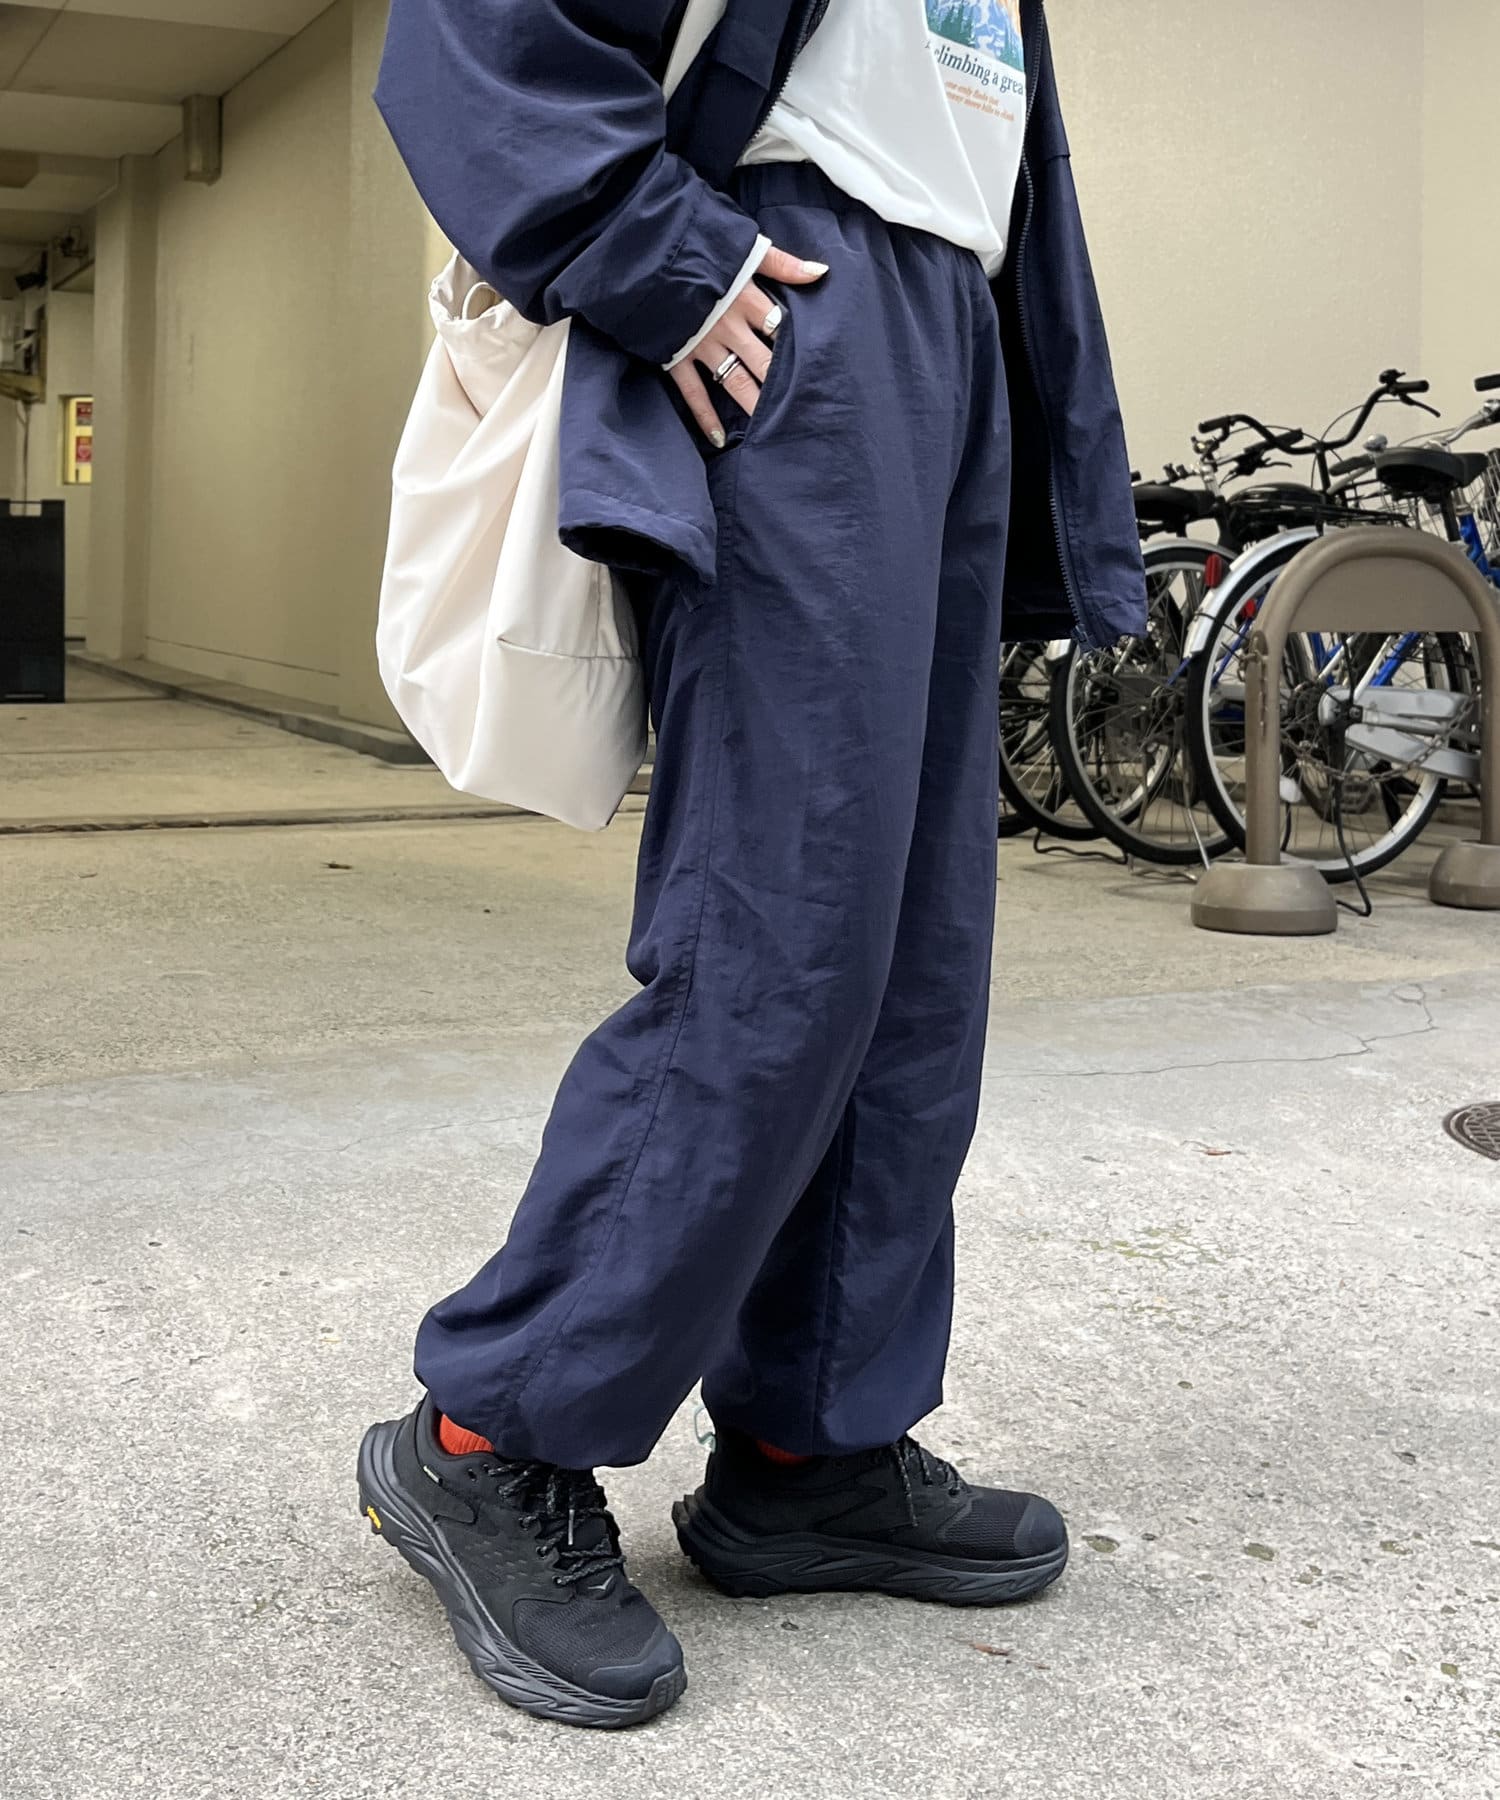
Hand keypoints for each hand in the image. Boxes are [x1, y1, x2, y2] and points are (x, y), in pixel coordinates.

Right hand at [669, 244, 828, 445]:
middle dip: (783, 386)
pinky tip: (719, 439)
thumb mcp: (744, 247)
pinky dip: (706, 417)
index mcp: (746, 298)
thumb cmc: (697, 244)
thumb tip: (821, 272)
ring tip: (772, 429)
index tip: (818, 370)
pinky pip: (693, 393)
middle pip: (764, 362)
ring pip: (736, 381)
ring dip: (754, 405)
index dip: (800, 349)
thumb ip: (782, 263)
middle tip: (804, 411)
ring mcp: (702, 344)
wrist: (645, 249)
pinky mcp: (676, 355)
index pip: (781, 329)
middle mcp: (728, 327)